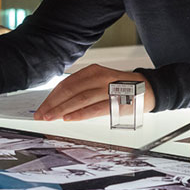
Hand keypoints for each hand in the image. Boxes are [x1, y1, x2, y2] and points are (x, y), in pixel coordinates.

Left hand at [34, 65, 154, 121]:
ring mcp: (107, 88)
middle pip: (70, 91)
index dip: (52, 96)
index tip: (41, 107)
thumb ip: (83, 89)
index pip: (66, 84)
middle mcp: (99, 77)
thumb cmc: (121, 87)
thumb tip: (60, 102)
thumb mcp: (100, 81)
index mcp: (93, 71)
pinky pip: (94, 108)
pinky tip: (69, 118)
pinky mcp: (116, 101)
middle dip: (52, 104)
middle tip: (41, 115)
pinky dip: (80, 113)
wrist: (148, 89)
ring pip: (79, 99)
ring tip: (50, 118)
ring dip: (62, 109)